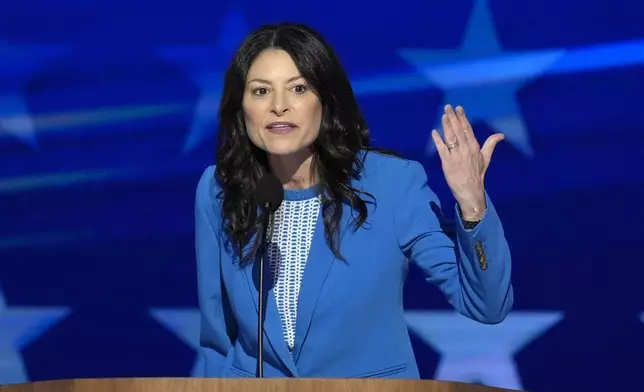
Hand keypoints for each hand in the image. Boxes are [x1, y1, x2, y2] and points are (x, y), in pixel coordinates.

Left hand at [431, 105, 503, 220]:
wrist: (470, 191)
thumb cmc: (477, 175)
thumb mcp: (486, 159)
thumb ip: (491, 144)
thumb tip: (501, 135)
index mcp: (474, 147)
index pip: (467, 129)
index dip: (462, 118)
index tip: (458, 108)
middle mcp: (465, 149)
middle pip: (458, 130)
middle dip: (453, 117)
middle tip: (448, 107)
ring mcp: (456, 155)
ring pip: (450, 137)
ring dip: (446, 125)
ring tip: (443, 115)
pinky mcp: (447, 163)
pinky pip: (441, 149)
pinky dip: (438, 140)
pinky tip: (434, 132)